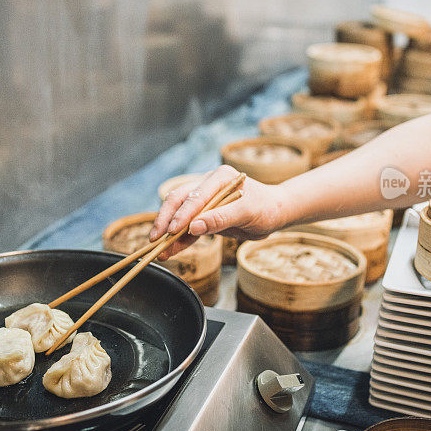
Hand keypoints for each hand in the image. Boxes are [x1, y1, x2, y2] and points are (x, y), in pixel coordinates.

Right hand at [150, 165, 288, 258]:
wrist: (275, 213)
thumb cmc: (266, 208)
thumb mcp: (247, 213)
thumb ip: (221, 218)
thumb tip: (194, 227)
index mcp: (219, 177)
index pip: (194, 195)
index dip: (181, 214)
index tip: (172, 231)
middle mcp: (208, 185)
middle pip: (179, 201)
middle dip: (166, 221)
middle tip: (155, 239)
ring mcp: (205, 199)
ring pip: (179, 214)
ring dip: (169, 232)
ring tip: (158, 249)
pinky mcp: (205, 215)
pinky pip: (188, 228)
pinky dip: (180, 240)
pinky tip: (170, 252)